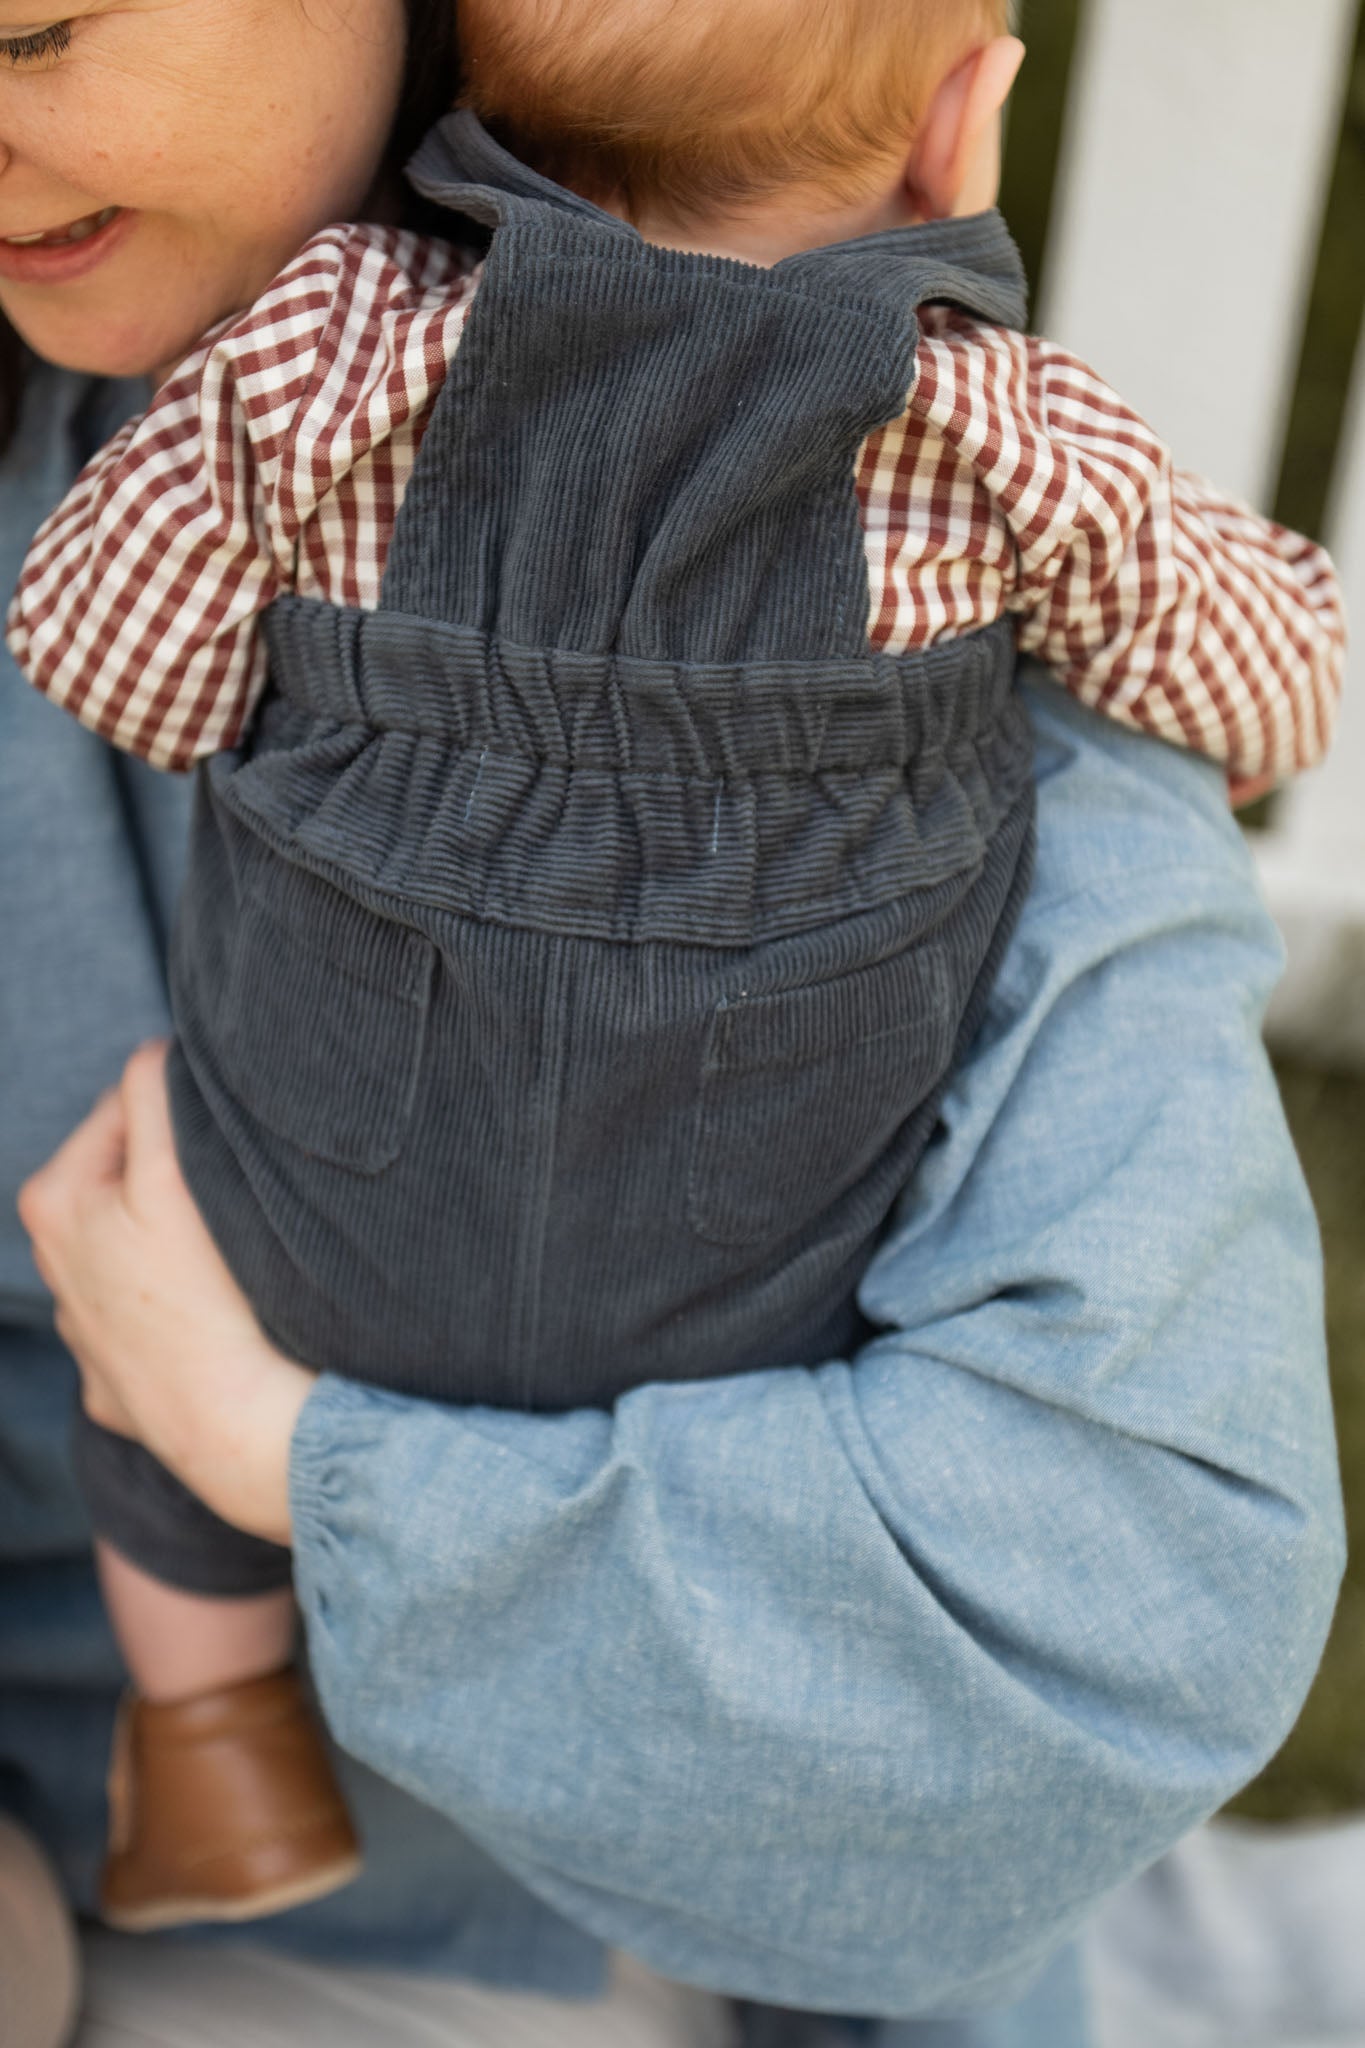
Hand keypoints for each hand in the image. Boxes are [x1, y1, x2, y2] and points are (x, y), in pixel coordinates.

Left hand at [17, 1042, 314, 1543]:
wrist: (234, 1425)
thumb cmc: (207, 1295)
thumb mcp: (174, 1168)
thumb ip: (152, 1090)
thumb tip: (153, 1051)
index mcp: (53, 1201)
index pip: (126, 1110)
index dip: (183, 1120)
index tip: (222, 1152)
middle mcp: (53, 1267)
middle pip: (129, 1183)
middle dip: (174, 1185)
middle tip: (224, 1211)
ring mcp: (84, 1333)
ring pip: (141, 1253)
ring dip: (178, 1248)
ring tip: (223, 1271)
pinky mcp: (117, 1386)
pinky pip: (155, 1326)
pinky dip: (181, 1319)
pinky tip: (210, 1330)